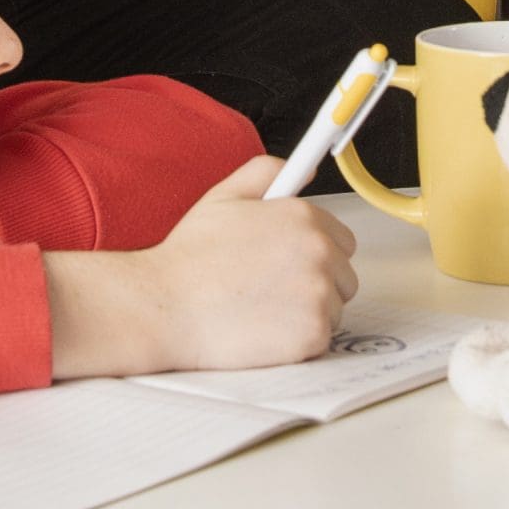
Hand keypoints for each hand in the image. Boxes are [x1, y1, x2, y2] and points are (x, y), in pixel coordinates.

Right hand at [43, 154, 358, 375]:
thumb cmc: (192, 257)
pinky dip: (299, 341)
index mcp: (304, 217)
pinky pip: (322, 338)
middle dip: (315, 283)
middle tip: (271, 290)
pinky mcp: (311, 334)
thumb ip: (267, 172)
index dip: (315, 253)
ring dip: (307, 312)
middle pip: (343, 275)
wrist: (165, 308)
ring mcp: (318, 294)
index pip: (341, 239)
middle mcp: (319, 251)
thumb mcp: (225, 196)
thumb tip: (305, 168)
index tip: (291, 264)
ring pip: (334, 307)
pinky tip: (266, 331)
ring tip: (264, 310)